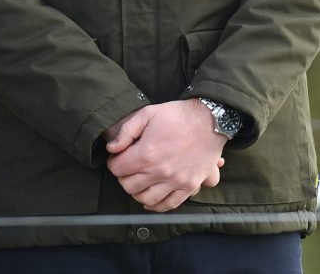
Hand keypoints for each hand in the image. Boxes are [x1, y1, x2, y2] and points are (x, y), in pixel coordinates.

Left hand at [104, 99, 226, 211]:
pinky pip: (170, 204)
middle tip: (127, 168)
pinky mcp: (190, 186)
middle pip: (129, 186)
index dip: (113, 162)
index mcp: (146, 153)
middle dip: (123, 177)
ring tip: (138, 182)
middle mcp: (160, 171)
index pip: (117, 169)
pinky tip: (152, 198)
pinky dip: (157, 205)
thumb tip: (111, 148)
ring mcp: (176, 181)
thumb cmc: (176, 115)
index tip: (117, 157)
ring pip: (146, 199)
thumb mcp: (146, 114)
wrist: (208, 120)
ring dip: (138, 192)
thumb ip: (125, 131)